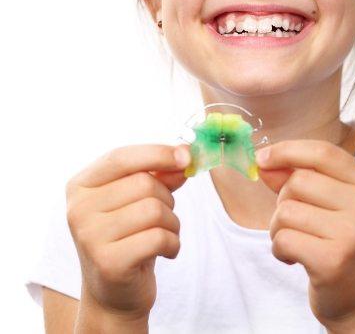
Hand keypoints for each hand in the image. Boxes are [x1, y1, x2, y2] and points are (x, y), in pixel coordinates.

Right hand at [65, 144, 190, 320]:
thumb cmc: (129, 235)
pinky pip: (159, 238)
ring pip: (154, 210)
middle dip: (167, 197)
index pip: (121, 157)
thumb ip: (160, 173)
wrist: (114, 292)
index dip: (157, 153)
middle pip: (144, 183)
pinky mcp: (108, 263)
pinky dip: (173, 243)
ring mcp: (89, 237)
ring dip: (172, 222)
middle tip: (163, 216)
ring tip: (163, 234)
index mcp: (81, 185)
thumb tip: (184, 155)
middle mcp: (78, 209)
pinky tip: (166, 251)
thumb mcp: (140, 198)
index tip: (186, 156)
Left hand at [256, 139, 354, 329]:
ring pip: (286, 210)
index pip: (322, 152)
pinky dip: (279, 249)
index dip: (287, 150)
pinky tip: (295, 259)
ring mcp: (353, 233)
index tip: (262, 157)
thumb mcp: (328, 205)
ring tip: (298, 242)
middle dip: (283, 200)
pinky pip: (283, 239)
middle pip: (299, 180)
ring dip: (278, 228)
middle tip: (297, 223)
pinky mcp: (334, 261)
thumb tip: (263, 160)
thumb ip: (297, 177)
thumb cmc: (341, 245)